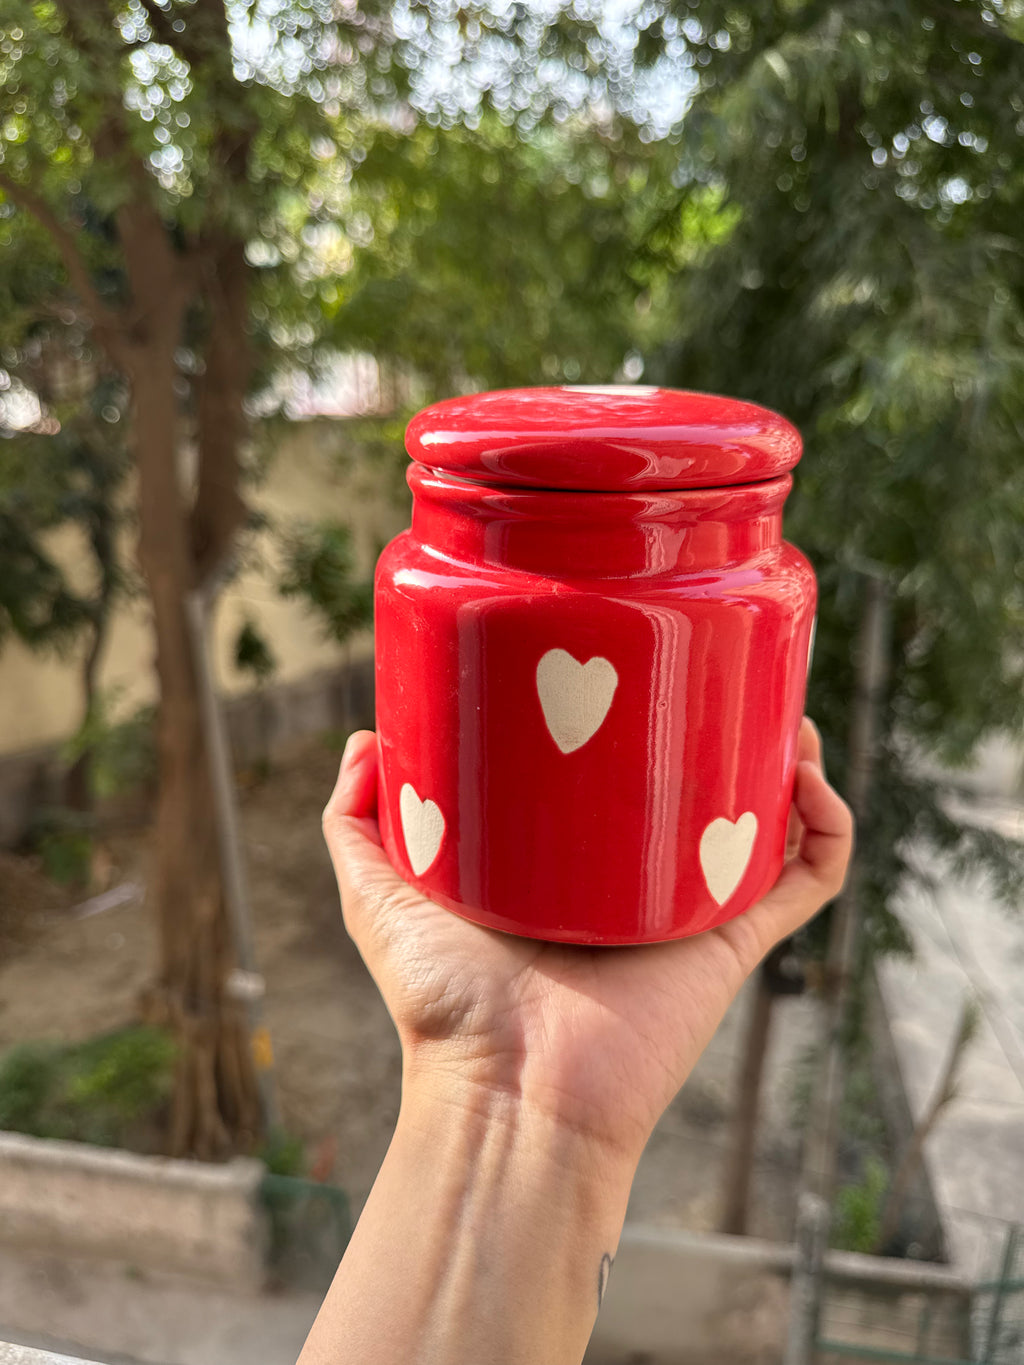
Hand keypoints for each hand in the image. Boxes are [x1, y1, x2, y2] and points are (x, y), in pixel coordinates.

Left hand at [323, 718, 851, 1163]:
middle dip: (725, 734)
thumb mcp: (380, 893)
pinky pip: (809, 879)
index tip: (637, 665)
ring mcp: (692, 907)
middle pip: (701, 791)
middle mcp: (638, 882)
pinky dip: (830, 828)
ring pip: (768, 821)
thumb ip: (355, 821)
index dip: (637, 725)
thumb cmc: (442, 1003)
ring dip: (790, 763)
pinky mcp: (735, 938)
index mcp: (570, 866)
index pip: (616, 782)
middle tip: (725, 675)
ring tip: (786, 715)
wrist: (507, 1090)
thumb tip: (364, 740)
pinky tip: (810, 776)